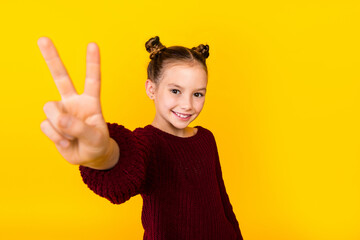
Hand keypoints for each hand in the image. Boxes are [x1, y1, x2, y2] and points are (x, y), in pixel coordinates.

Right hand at [39, 37, 110, 165]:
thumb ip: (80, 128)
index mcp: (90, 102)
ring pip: (50, 109)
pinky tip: (65, 142)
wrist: (88, 157)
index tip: (92, 44)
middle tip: (42, 39)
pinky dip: (55, 137)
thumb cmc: (96, 144)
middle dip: (52, 58)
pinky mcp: (51, 123)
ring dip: (59, 125)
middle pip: (61, 77)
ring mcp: (61, 112)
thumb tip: (60, 119)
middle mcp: (74, 102)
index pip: (92, 80)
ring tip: (71, 137)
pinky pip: (46, 126)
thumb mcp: (96, 138)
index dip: (92, 63)